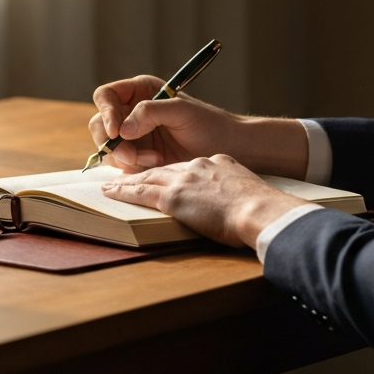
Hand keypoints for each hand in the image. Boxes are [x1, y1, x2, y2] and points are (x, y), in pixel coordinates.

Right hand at [89, 76, 309, 176]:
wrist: (228, 150)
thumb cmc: (210, 124)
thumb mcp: (182, 111)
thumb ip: (150, 112)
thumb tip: (122, 128)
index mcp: (140, 91)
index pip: (106, 96)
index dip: (106, 112)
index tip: (116, 130)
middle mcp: (132, 112)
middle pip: (100, 124)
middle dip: (114, 142)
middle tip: (131, 155)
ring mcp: (134, 136)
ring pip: (108, 148)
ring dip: (126, 157)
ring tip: (154, 160)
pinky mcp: (139, 157)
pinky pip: (121, 164)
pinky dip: (133, 167)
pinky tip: (155, 164)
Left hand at [100, 155, 307, 248]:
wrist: (260, 210)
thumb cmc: (263, 209)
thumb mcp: (250, 189)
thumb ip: (236, 190)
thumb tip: (236, 203)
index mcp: (217, 163)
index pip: (187, 168)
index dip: (172, 174)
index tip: (163, 178)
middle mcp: (197, 166)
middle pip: (163, 169)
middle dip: (143, 173)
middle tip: (126, 176)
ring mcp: (183, 180)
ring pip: (146, 178)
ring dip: (126, 181)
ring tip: (110, 184)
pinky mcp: (173, 197)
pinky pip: (141, 192)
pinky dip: (123, 191)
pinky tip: (111, 192)